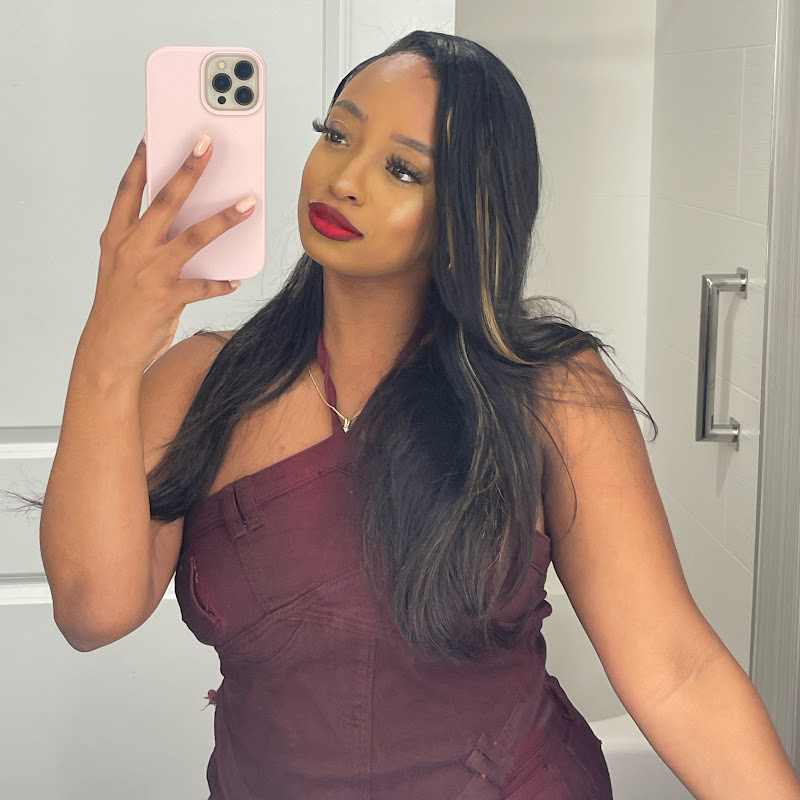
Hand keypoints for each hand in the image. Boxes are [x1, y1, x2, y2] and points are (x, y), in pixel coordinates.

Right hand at [86, 133, 254, 373]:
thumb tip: (186, 223)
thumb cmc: (119, 306)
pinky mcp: (168, 297)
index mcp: (117, 237)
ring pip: (193, 236)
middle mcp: (132, 248)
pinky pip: (204, 285)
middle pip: (165, 200)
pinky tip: (235, 279)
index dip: (142, 160)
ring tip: (248, 203)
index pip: (129, 189)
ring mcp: (150, 272)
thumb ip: (147, 242)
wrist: (109, 350)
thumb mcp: (122, 267)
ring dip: (224, 218)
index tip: (154, 134)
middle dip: (188, 169)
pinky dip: (222, 282)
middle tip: (207, 144)